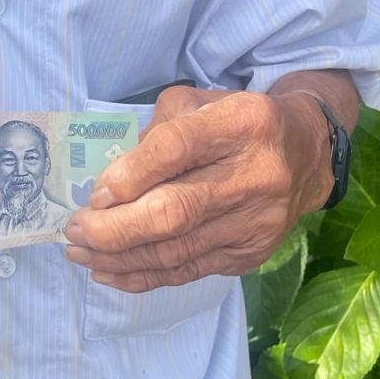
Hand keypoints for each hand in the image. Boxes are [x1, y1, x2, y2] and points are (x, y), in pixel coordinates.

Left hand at [63, 85, 332, 292]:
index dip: (132, 173)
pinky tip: (110, 271)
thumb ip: (159, 130)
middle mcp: (254, 175)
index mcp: (241, 123)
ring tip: (80, 253)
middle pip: (176, 211)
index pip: (178, 148)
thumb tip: (112, 179)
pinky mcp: (251, 254)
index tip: (95, 193)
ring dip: (121, 257)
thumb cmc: (236, 121)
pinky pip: (189, 270)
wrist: (304, 156)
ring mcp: (255, 222)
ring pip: (178, 250)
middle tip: (75, 230)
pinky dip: (144, 275)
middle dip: (116, 228)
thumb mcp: (201, 103)